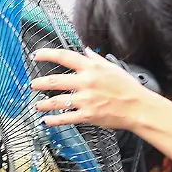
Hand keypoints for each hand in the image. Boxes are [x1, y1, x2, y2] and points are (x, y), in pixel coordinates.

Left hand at [31, 48, 155, 130]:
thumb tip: (86, 50)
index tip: (36, 55)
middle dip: (40, 83)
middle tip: (33, 84)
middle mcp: (86, 82)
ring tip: (37, 105)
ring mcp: (85, 100)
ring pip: (57, 101)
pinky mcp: (87, 115)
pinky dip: (54, 120)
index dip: (47, 54)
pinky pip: (66, 118)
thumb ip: (95, 59)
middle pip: (55, 80)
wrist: (138, 107)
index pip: (64, 57)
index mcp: (91, 68)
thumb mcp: (112, 67)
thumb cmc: (127, 88)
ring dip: (44, 104)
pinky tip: (46, 121)